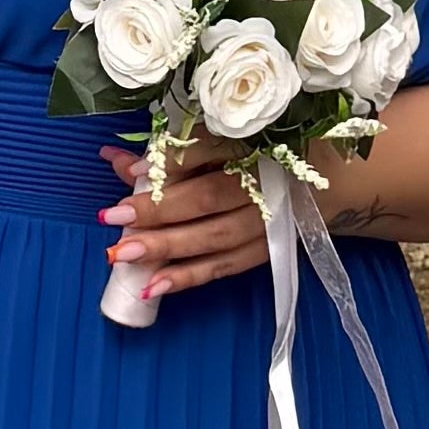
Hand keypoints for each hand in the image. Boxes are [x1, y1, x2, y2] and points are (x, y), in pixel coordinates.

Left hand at [100, 136, 271, 305]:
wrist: (314, 180)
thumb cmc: (255, 156)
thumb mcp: (215, 147)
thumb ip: (165, 155)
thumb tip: (115, 159)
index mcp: (254, 142)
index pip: (211, 148)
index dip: (172, 160)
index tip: (134, 171)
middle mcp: (266, 180)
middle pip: (208, 196)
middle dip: (158, 210)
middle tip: (114, 217)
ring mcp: (271, 219)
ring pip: (216, 236)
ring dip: (168, 247)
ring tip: (124, 254)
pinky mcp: (270, 249)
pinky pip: (226, 266)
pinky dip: (189, 276)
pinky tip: (154, 285)